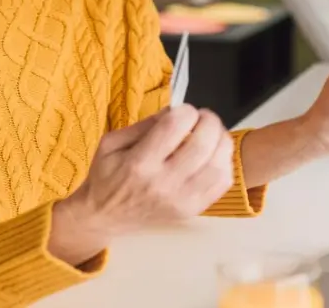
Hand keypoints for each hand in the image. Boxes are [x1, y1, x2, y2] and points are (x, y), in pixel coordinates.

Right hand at [49, 105, 233, 264]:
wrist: (104, 218)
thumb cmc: (106, 177)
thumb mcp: (112, 143)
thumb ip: (144, 124)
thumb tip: (175, 110)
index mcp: (139, 163)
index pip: (175, 126)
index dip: (186, 111)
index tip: (183, 111)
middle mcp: (163, 183)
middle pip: (202, 144)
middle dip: (209, 121)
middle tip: (203, 117)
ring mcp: (181, 201)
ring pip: (218, 165)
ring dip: (221, 142)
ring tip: (212, 135)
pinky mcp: (192, 211)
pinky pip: (222, 184)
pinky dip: (224, 164)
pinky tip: (214, 156)